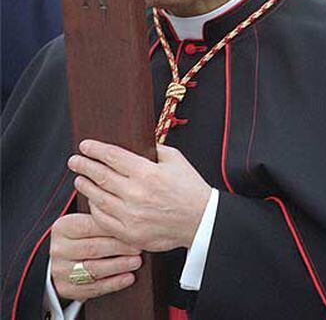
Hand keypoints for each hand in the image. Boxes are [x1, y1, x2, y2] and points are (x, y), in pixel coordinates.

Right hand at [50, 213, 141, 300]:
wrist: (64, 260)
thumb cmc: (82, 237)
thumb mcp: (84, 222)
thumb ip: (101, 217)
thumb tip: (128, 214)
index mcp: (62, 228)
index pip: (90, 227)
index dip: (113, 230)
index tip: (132, 230)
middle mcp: (59, 249)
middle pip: (93, 248)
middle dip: (120, 248)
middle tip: (138, 247)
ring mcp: (61, 271)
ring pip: (94, 269)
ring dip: (119, 266)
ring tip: (136, 261)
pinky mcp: (67, 289)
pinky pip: (94, 288)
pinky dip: (114, 283)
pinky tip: (128, 277)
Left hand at [68, 141, 211, 250]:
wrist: (202, 220)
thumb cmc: (190, 188)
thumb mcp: (175, 159)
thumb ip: (154, 149)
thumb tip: (137, 142)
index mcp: (147, 172)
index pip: (112, 156)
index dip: (95, 149)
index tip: (85, 145)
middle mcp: (136, 193)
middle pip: (101, 176)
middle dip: (84, 165)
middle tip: (74, 160)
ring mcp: (132, 216)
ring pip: (99, 198)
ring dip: (85, 186)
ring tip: (79, 179)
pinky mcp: (131, 233)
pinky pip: (104, 220)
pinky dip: (95, 209)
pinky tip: (93, 201)